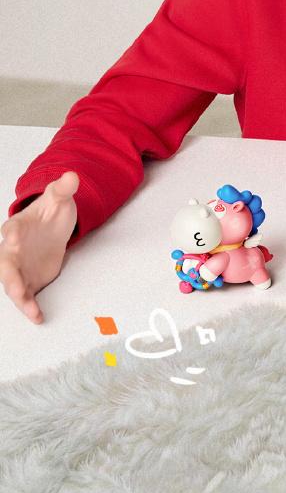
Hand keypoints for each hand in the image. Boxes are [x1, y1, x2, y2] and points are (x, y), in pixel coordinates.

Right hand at [0, 171, 78, 323]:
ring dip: (20, 298)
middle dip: (10, 277)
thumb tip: (72, 176)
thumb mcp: (59, 197)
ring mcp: (19, 266)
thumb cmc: (51, 211)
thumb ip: (63, 188)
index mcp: (18, 226)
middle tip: (18, 290)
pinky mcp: (29, 279)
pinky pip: (26, 295)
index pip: (10, 229)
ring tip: (32, 312)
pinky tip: (38, 317)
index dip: (10, 235)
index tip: (11, 240)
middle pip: (6, 265)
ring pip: (13, 284)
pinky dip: (30, 306)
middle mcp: (13, 249)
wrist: (54, 225)